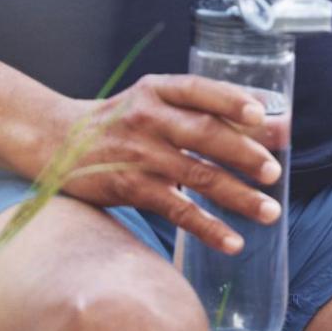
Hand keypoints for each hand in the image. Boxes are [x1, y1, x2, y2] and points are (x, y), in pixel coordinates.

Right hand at [39, 74, 284, 254]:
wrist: (57, 141)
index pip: (198, 90)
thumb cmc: (121, 119)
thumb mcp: (154, 98)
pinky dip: (207, 227)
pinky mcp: (131, 187)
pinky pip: (176, 210)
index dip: (231, 101)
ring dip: (237, 196)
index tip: (261, 116)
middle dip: (244, 154)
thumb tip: (266, 114)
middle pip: (203, 133)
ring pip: (196, 175)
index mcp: (157, 89)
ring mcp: (139, 154)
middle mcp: (148, 117)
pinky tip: (233, 241)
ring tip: (269, 211)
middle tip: (274, 172)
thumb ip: (203, 104)